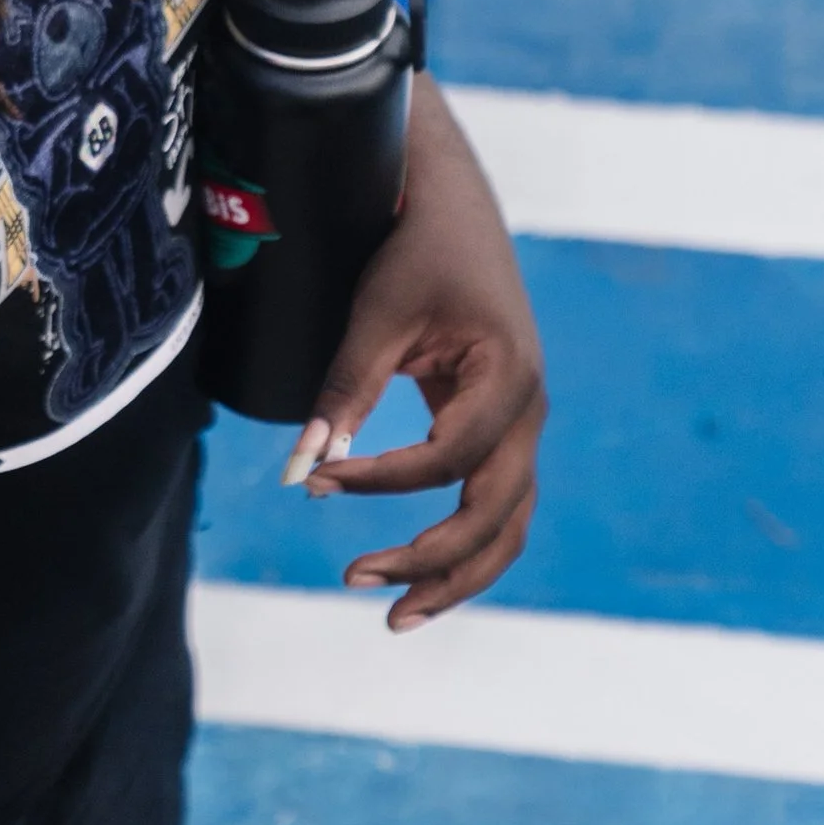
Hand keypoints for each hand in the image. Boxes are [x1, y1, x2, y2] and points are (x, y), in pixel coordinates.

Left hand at [291, 82, 544, 628]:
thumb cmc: (415, 251)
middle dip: (430, 563)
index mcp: (508, 377)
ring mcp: (521, 426)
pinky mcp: (502, 431)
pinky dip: (462, 550)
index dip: (380, 483)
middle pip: (495, 517)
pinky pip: (495, 507)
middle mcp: (528, 411)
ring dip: (454, 577)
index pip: (447, 461)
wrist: (453, 205)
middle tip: (353, 582)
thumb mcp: (375, 315)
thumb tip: (295, 471)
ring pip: (506, 528)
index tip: (316, 480)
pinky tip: (416, 580)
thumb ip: (343, 392)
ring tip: (394, 619)